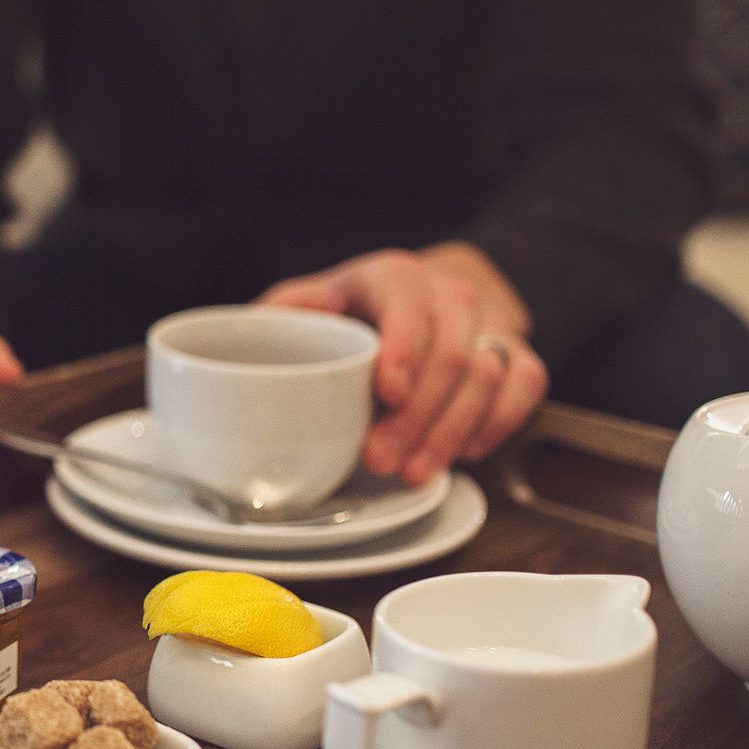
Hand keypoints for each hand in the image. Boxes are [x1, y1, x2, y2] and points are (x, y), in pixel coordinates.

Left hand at [257, 244, 547, 482]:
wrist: (418, 294)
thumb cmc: (347, 312)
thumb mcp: (300, 307)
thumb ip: (270, 327)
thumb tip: (222, 367)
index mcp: (388, 275)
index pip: (405, 298)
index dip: (403, 346)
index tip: (387, 392)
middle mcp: (446, 291)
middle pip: (451, 349)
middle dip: (418, 414)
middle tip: (381, 462)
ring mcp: (487, 322)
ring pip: (491, 373)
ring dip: (452, 431)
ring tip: (413, 473)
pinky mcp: (514, 353)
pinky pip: (526, 386)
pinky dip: (497, 424)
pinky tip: (463, 454)